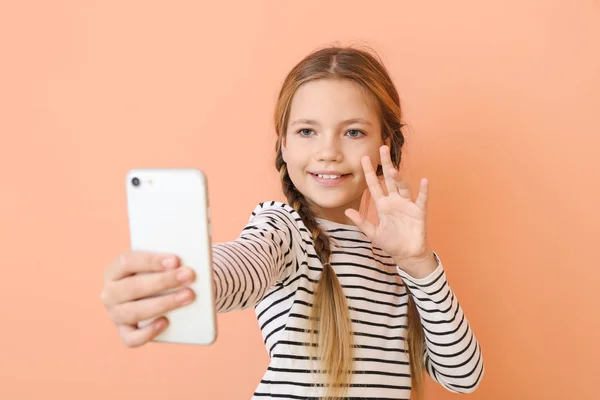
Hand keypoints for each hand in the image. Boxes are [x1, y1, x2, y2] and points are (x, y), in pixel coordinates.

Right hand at [100, 251, 195, 347]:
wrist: (160, 295)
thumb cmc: (161, 274)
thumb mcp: (161, 265)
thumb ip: (169, 262)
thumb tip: (190, 262)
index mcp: (115, 271)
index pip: (127, 262)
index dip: (151, 261)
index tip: (176, 260)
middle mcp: (110, 293)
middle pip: (132, 287)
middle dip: (163, 281)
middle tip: (189, 276)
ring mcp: (115, 314)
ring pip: (134, 312)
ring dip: (163, 303)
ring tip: (188, 296)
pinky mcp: (125, 332)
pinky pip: (131, 338)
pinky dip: (148, 332)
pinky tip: (166, 322)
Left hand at [345, 145, 429, 261]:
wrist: (407, 255)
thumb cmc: (391, 243)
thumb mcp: (373, 233)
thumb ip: (361, 222)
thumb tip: (346, 211)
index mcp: (383, 205)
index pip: (374, 185)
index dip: (369, 172)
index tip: (363, 158)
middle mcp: (395, 201)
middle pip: (389, 179)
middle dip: (386, 164)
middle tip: (382, 148)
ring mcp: (407, 205)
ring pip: (402, 187)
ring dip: (398, 178)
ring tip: (393, 168)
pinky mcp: (418, 212)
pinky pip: (421, 200)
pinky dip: (423, 191)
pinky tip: (424, 181)